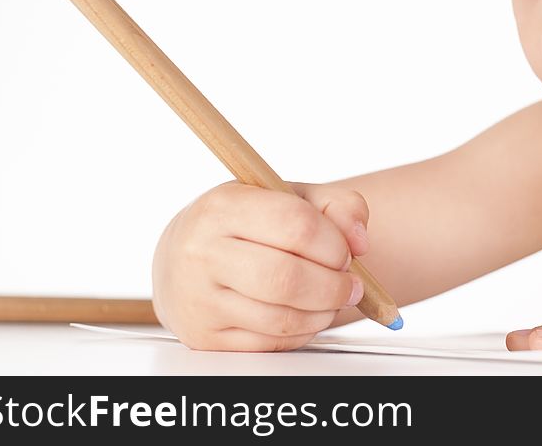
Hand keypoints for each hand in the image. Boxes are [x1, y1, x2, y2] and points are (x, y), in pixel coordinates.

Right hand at [152, 180, 369, 351]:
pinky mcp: (204, 337)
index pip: (296, 225)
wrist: (182, 255)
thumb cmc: (244, 223)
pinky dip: (302, 332)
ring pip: (282, 318)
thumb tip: (360, 240)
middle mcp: (203, 252)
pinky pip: (271, 344)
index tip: (346, 252)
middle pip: (287, 279)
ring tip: (330, 299)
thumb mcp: (287, 197)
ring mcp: (199, 299)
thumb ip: (337, 204)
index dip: (334, 243)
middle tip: (349, 284)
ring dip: (323, 313)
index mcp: (224, 206)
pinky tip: (306, 314)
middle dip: (333, 286)